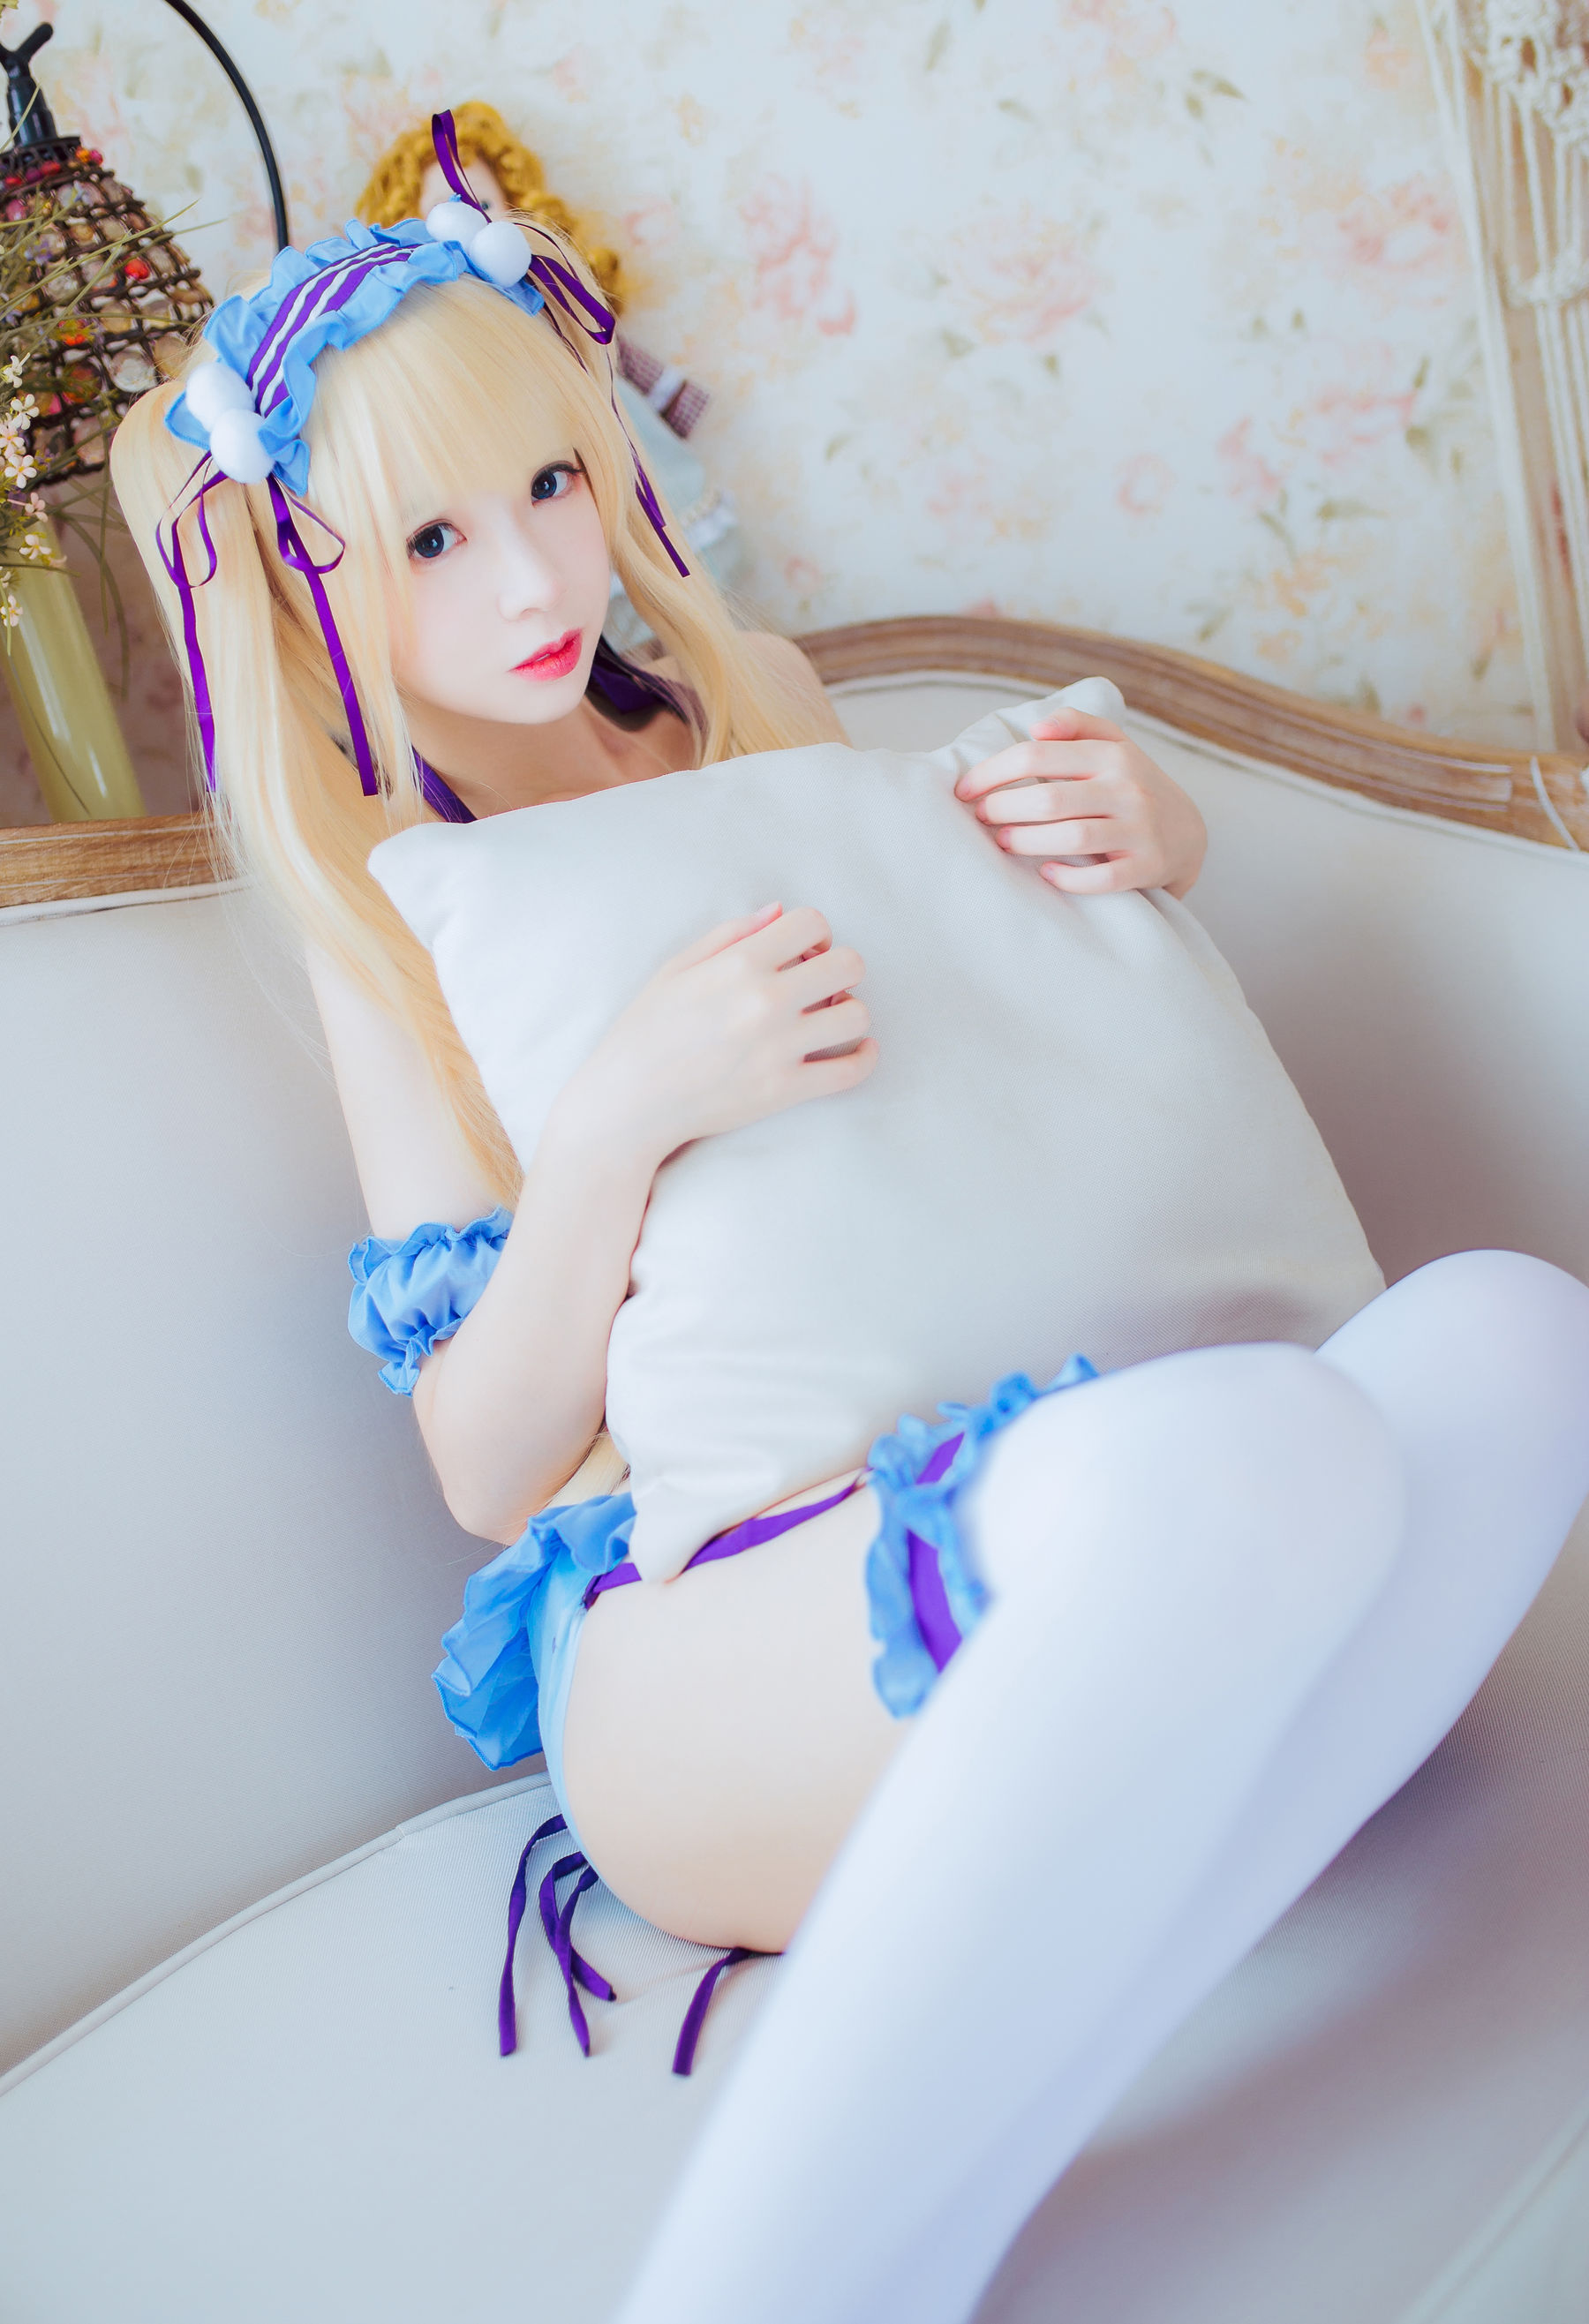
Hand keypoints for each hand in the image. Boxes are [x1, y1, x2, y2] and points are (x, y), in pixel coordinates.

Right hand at [556, 903, 876, 1166]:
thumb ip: (730, 935)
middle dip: (840, 967)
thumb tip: (777, 911)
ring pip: (857, 1015)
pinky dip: (865, 1058)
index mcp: (739, 964)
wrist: (629, 1101)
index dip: (814, 933)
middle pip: (849, 965)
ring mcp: (779, 1048)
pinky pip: (852, 1071)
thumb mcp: (676, 968)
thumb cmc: (646, 1030)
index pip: (813, 923)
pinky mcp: (785, 1091)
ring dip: (849, 1011)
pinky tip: (858, 1049)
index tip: (802, 951)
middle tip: (820, 983)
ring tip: (828, 1018)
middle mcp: (765, 1001)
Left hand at [953, 706, 1206, 897]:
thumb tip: (1037, 726)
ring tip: (1002, 842)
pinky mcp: (1146, 867)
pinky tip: (1046, 874)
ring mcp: (1139, 830)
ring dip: (1027, 841)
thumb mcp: (1114, 746)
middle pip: (1050, 798)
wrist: (1187, 834)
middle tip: (981, 817)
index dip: (993, 771)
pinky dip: (1069, 878)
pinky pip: (1102, 878)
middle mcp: (1128, 789)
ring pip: (1073, 836)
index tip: (965, 789)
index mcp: (1113, 754)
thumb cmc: (1131, 786)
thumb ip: (1077, 725)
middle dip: (1003, 808)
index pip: (1038, 753)